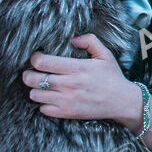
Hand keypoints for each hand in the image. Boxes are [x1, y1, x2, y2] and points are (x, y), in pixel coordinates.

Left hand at [22, 34, 141, 131]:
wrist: (122, 102)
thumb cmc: (113, 78)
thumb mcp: (105, 55)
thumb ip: (90, 41)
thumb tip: (73, 38)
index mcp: (77, 68)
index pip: (42, 62)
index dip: (35, 58)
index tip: (38, 58)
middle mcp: (69, 84)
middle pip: (32, 79)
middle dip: (28, 74)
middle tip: (33, 72)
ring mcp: (67, 100)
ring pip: (34, 94)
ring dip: (36, 89)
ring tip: (43, 86)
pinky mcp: (67, 113)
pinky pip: (43, 109)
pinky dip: (44, 104)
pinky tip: (52, 99)